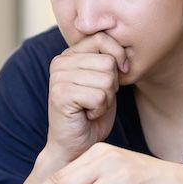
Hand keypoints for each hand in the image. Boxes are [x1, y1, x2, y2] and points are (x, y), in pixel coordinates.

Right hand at [46, 33, 128, 162]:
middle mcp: (60, 62)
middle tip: (96, 99)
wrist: (75, 145)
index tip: (119, 74)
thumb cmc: (92, 114)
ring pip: (106, 79)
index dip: (118, 56)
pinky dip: (99, 109)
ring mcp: (58, 78)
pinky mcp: (60, 95)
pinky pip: (99, 96)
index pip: (102, 38)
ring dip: (106, 99)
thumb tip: (125, 50)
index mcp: (69, 54)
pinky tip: (86, 114)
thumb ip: (108, 60)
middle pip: (108, 61)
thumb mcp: (104, 81)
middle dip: (111, 85)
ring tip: (91, 107)